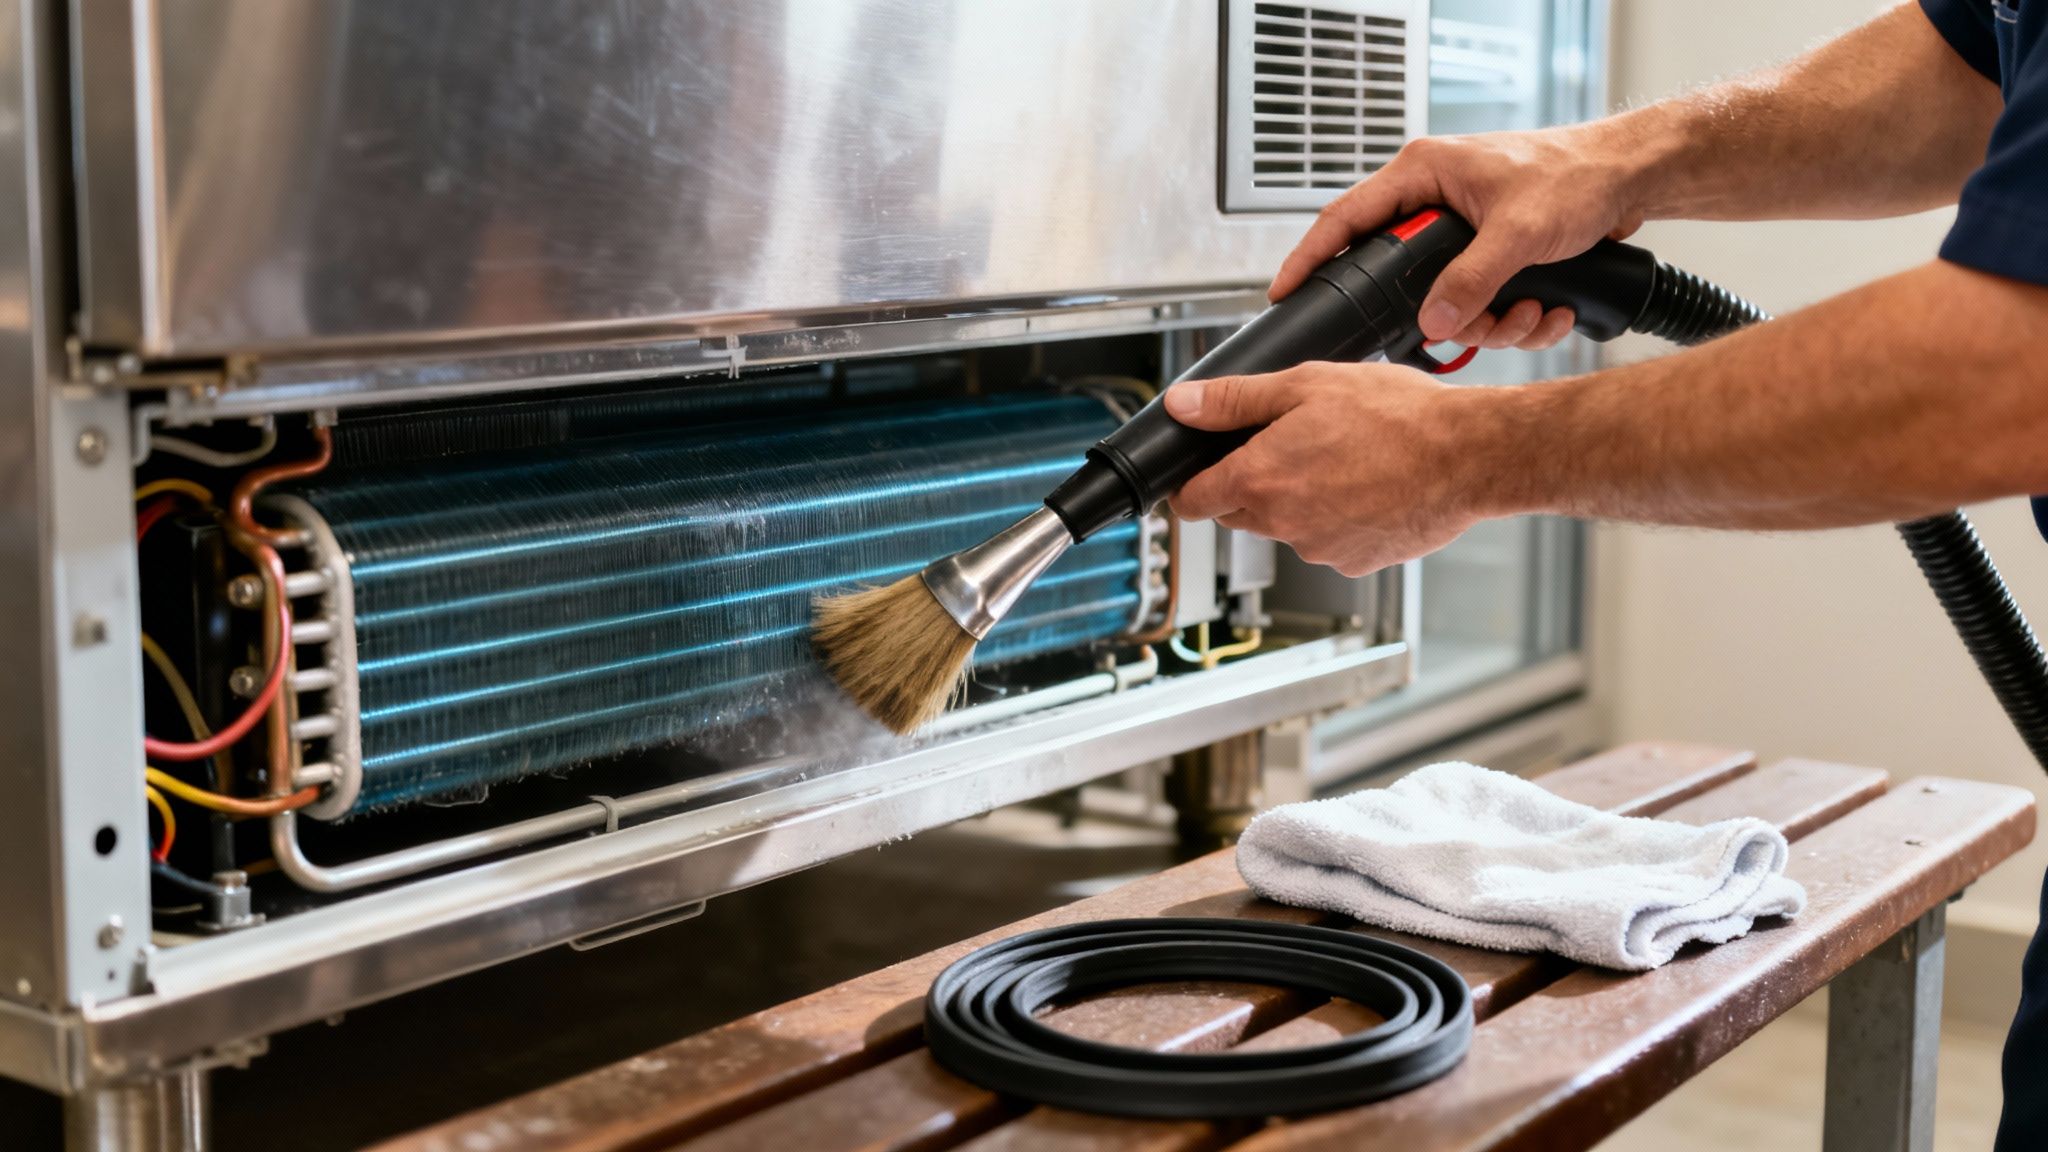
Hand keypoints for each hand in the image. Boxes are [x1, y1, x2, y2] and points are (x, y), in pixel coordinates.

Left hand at [1163, 364, 1508, 575]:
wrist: (1467, 456)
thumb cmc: (1397, 417)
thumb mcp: (1307, 385)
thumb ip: (1235, 400)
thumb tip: (1183, 405)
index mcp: (1260, 481)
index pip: (1192, 502)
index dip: (1191, 483)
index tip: (1200, 471)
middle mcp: (1284, 525)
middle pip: (1237, 513)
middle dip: (1249, 484)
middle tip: (1289, 445)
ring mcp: (1319, 550)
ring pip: (1285, 526)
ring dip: (1297, 500)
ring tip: (1340, 459)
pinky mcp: (1354, 562)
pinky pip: (1327, 540)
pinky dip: (1336, 518)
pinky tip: (1365, 485)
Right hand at [1268, 124, 1646, 346]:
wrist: (1634, 179)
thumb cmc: (1578, 175)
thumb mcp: (1519, 232)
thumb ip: (1470, 282)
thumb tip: (1432, 324)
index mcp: (1424, 173)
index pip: (1346, 218)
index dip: (1311, 257)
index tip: (1284, 290)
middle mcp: (1437, 201)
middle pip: (1405, 278)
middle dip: (1449, 316)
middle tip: (1477, 325)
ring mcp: (1462, 231)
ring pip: (1448, 301)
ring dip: (1493, 323)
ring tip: (1533, 313)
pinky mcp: (1489, 254)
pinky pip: (1481, 303)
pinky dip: (1515, 319)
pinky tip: (1548, 309)